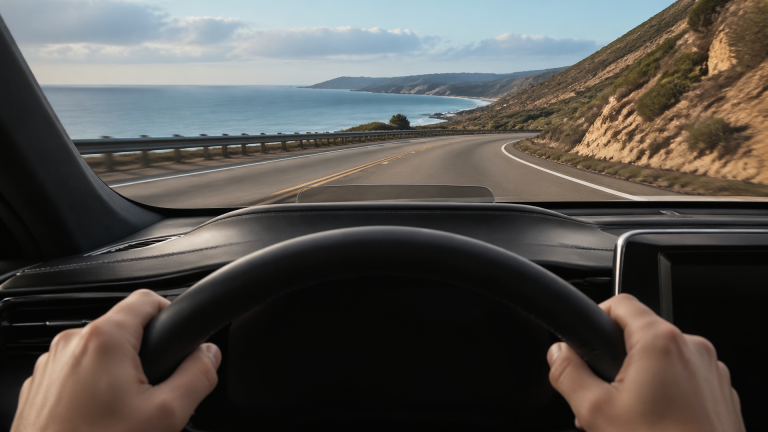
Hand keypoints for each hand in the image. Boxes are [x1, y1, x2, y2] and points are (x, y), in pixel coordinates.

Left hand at [11, 289, 220, 431]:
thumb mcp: (166, 415)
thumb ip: (197, 376)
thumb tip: (209, 355)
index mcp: (104, 339)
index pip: (148, 299)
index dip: (171, 316)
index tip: (177, 343)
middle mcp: (71, 344)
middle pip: (124, 329)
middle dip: (145, 355)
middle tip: (154, 394)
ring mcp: (50, 366)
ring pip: (100, 353)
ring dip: (118, 373)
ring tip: (124, 413)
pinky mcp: (39, 388)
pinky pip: (77, 373)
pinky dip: (93, 389)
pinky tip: (100, 420)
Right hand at [547, 294, 744, 431]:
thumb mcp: (596, 411)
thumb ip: (568, 374)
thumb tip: (557, 353)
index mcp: (660, 342)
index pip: (620, 303)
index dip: (596, 317)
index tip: (586, 343)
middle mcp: (692, 348)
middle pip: (641, 334)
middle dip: (616, 360)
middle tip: (603, 395)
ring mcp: (711, 370)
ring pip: (663, 358)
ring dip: (641, 378)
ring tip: (628, 417)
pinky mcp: (721, 392)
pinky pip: (685, 378)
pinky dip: (666, 392)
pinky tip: (653, 423)